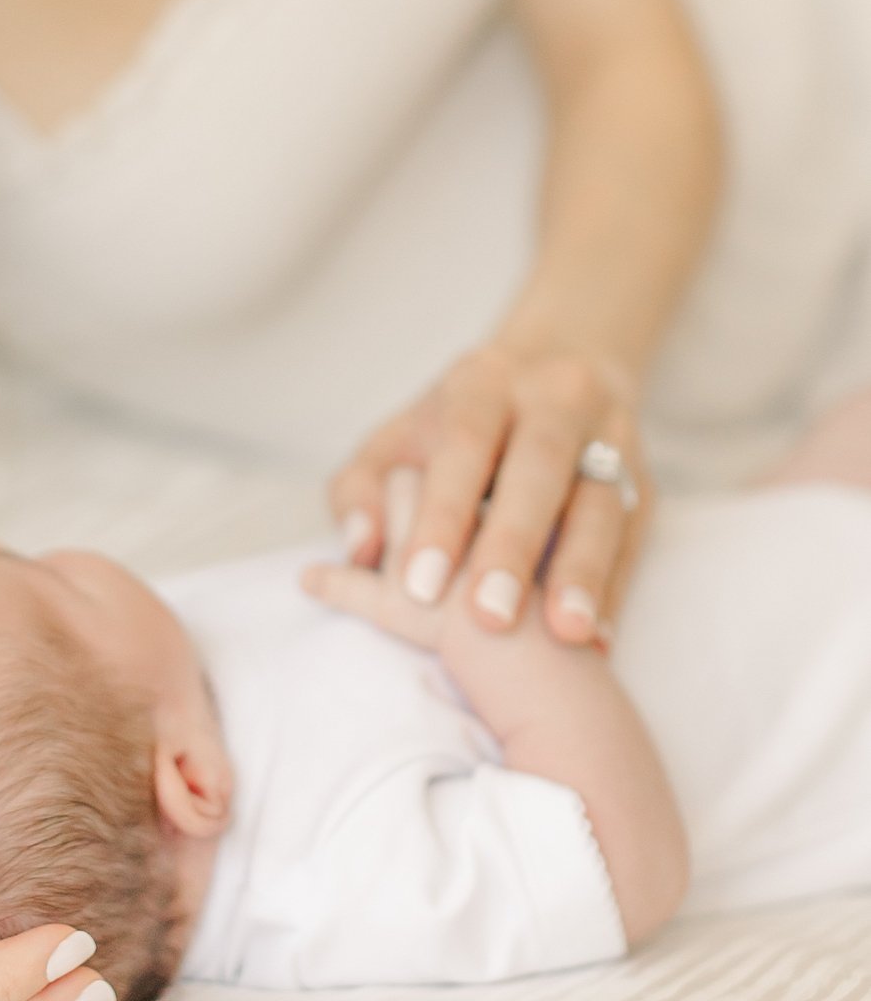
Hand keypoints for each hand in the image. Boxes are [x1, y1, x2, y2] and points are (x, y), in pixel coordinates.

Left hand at [329, 341, 651, 643]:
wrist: (560, 362)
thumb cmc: (456, 424)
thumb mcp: (397, 439)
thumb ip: (361, 488)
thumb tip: (358, 550)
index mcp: (484, 382)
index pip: (463, 443)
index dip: (443, 513)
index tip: (421, 586)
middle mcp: (554, 399)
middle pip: (540, 467)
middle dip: (515, 545)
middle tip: (490, 620)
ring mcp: (609, 437)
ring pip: (601, 502)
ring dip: (583, 571)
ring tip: (566, 635)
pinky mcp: (643, 481)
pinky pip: (633, 537)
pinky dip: (616, 587)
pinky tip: (599, 638)